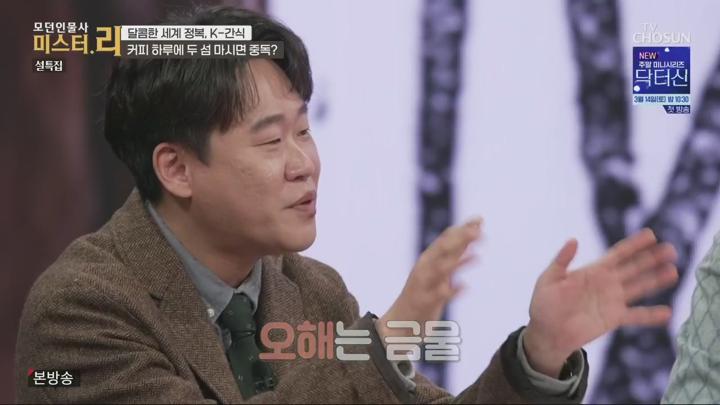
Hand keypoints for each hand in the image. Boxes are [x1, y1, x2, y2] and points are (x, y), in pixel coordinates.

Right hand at [377, 218, 481, 341]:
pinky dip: (451, 290)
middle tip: (478, 231)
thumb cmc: (423, 292)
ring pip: (440, 270)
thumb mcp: (440, 269)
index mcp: (428, 259)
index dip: (462, 228)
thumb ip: (456, 252)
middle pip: (442, 250)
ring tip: (478, 257)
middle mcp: (424, 268)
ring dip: (459, 262)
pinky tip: (465, 286)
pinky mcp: (424, 303)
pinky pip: (438, 296)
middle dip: (460, 239)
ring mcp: (423, 285)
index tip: (480, 219)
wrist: (400, 321)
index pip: (446, 238)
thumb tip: (475, 230)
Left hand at [523, 228, 678, 376]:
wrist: (546, 332)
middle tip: (671, 249)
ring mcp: (612, 300)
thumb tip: (573, 240)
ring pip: (639, 287)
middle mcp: (607, 283)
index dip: (634, 245)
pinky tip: (667, 313)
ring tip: (674, 272)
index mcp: (593, 271)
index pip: (618, 254)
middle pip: (634, 267)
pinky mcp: (614, 318)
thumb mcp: (549, 278)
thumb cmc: (544, 304)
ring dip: (656, 280)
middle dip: (652, 258)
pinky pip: (636, 316)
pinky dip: (651, 315)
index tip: (651, 235)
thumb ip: (562, 260)